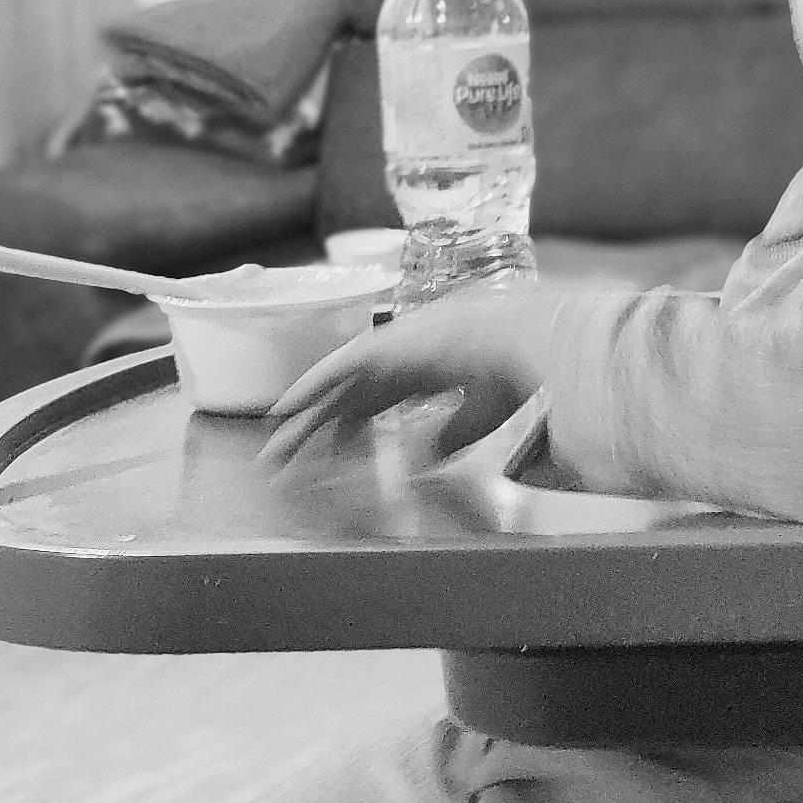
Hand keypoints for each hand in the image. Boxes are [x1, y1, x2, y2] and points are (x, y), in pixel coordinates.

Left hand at [262, 284, 552, 467]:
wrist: (523, 341)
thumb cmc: (516, 373)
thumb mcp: (482, 416)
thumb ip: (451, 436)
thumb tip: (424, 461)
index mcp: (430, 367)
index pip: (383, 398)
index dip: (359, 422)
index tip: (341, 446)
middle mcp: (403, 354)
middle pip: (352, 394)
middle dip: (326, 424)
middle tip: (299, 452)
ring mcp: (390, 347)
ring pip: (337, 384)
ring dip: (309, 412)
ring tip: (279, 439)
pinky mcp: (380, 346)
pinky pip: (334, 369)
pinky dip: (309, 386)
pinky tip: (284, 407)